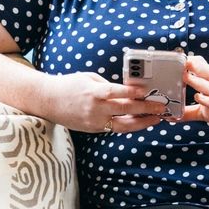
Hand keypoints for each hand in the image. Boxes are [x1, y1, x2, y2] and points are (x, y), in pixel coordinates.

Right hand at [38, 71, 167, 135]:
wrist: (47, 101)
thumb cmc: (69, 85)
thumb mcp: (89, 78)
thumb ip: (108, 85)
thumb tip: (127, 91)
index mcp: (93, 92)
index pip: (115, 92)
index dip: (131, 92)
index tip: (147, 91)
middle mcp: (95, 109)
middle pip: (124, 110)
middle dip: (145, 109)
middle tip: (161, 107)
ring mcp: (94, 121)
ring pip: (123, 125)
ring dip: (142, 122)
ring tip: (156, 118)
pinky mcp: (93, 129)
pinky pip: (115, 128)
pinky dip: (129, 125)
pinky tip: (141, 121)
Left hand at [181, 55, 208, 133]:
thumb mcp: (208, 112)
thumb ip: (190, 113)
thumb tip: (170, 116)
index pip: (203, 69)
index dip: (192, 63)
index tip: (178, 58)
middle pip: (208, 73)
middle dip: (194, 67)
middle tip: (180, 61)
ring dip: (199, 81)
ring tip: (186, 77)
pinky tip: (200, 98)